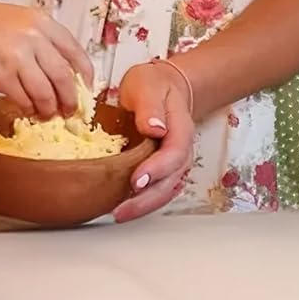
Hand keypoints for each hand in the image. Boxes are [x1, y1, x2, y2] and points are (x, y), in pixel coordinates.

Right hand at [0, 4, 91, 118]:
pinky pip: (24, 99)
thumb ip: (42, 39)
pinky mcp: (3, 75)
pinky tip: (28, 110)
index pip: (76, 53)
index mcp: (43, 22)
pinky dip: (29, 109)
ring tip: (47, 114)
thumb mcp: (20, 20)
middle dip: (70, 99)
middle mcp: (34, 38)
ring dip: (49, 108)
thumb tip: (64, 71)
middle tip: (69, 111)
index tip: (86, 90)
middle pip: (64, 77)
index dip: (85, 76)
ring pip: (46, 93)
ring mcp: (19, 57)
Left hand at [113, 59, 195, 222]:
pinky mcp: (161, 171)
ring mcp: (173, 164)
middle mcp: (180, 151)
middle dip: (146, 200)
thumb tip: (154, 127)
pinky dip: (142, 202)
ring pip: (164, 191)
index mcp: (180, 129)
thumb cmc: (155, 86)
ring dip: (143, 206)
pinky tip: (123, 207)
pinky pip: (156, 191)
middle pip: (170, 182)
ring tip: (118, 214)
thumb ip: (150, 105)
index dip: (157, 170)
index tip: (137, 180)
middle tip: (121, 210)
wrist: (166, 88)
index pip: (174, 154)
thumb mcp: (148, 85)